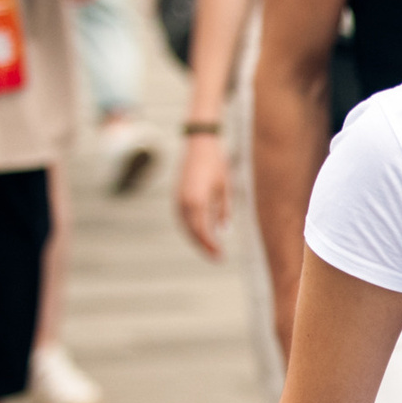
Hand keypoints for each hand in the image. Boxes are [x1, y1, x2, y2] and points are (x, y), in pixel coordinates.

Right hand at [176, 132, 230, 259]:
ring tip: (210, 249)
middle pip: (192, 232)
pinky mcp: (177, 195)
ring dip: (196, 239)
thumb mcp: (225, 188)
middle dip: (204, 247)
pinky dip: (190, 229)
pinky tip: (200, 235)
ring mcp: (178, 198)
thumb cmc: (216, 164)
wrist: (199, 144)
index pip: (201, 231)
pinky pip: (182, 218)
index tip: (221, 257)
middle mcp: (184, 202)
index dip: (210, 246)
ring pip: (185, 226)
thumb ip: (223, 210)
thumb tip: (223, 232)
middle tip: (217, 258)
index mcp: (196, 200)